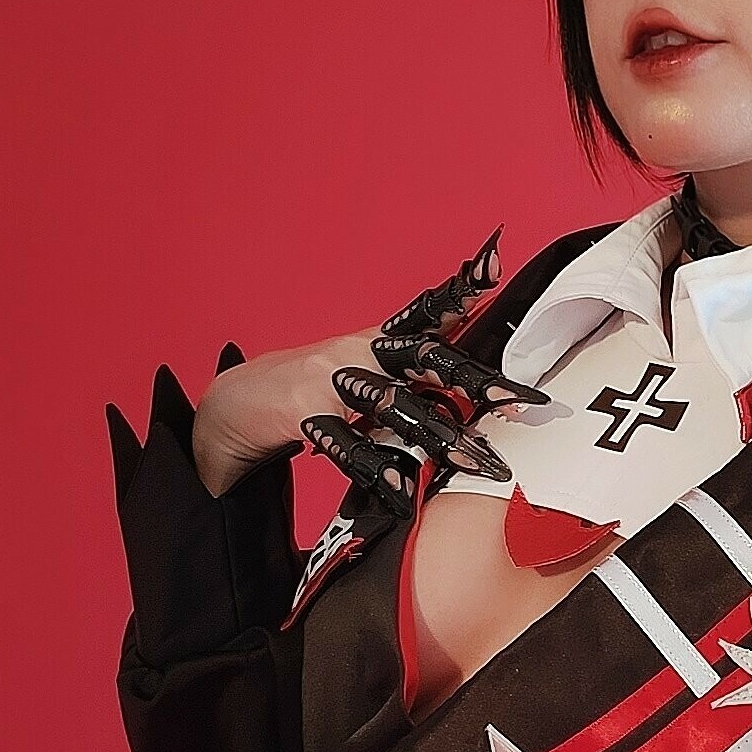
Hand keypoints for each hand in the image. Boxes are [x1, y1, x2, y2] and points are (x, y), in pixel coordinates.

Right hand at [298, 228, 549, 519]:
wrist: (235, 400)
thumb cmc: (314, 388)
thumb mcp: (366, 372)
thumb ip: (414, 381)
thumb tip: (471, 398)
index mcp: (377, 341)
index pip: (426, 310)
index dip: (460, 287)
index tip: (494, 262)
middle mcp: (359, 353)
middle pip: (425, 358)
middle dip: (473, 379)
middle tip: (516, 398)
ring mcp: (331, 382)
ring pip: (394, 406)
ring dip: (439, 436)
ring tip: (475, 459)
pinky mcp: (306, 416)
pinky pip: (349, 446)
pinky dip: (379, 470)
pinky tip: (404, 490)